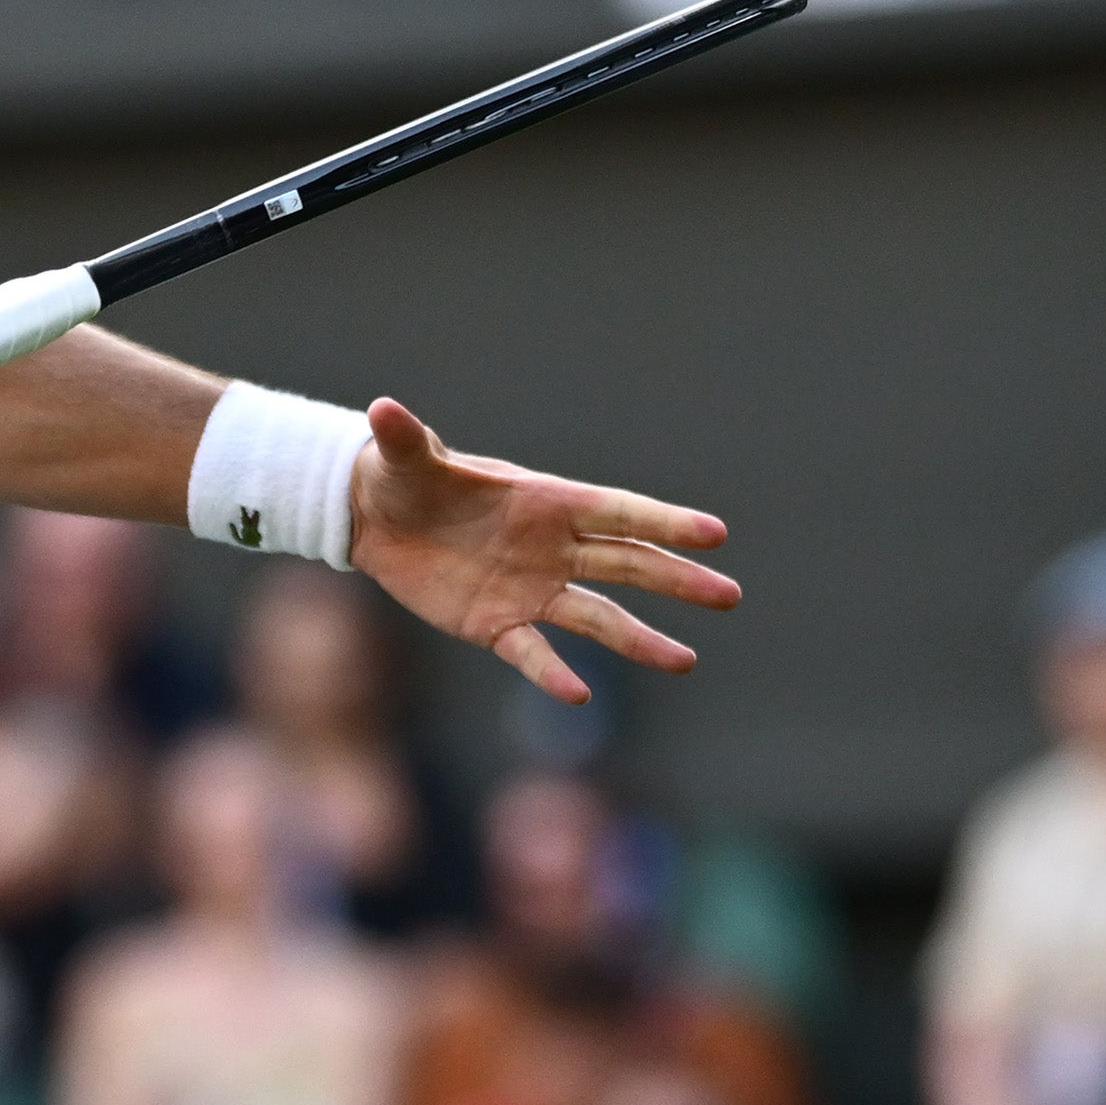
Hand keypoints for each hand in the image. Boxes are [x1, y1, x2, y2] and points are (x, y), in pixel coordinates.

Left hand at [345, 400, 738, 704]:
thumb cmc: (403, 477)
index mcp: (546, 501)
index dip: (664, 523)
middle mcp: (551, 547)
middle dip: (676, 580)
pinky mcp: (497, 624)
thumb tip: (381, 410)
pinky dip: (553, 672)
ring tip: (685, 661)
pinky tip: (579, 694)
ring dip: (638, 639)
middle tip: (728, 595)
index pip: (617, 512)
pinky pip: (533, 652)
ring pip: (596, 617)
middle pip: (626, 564)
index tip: (714, 534)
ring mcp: (530, 588)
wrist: (376, 520)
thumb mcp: (402, 458)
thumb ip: (405, 440)